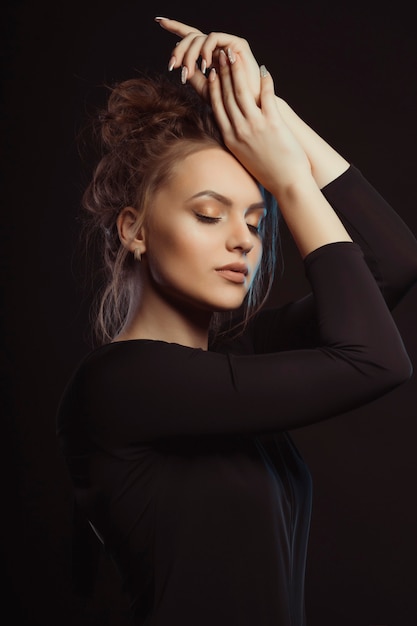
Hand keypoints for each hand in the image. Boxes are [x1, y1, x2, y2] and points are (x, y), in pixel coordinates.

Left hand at [155, 17, 261, 103]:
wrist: (247, 107)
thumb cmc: (228, 102)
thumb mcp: (204, 89)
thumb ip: (192, 75)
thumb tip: (179, 64)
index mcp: (208, 55)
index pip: (189, 37)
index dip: (175, 27)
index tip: (159, 21)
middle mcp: (217, 47)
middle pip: (192, 37)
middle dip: (179, 50)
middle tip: (173, 66)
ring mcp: (227, 44)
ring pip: (200, 38)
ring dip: (190, 53)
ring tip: (189, 71)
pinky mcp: (237, 43)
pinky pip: (214, 38)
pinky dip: (205, 50)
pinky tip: (204, 64)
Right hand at [207, 51, 310, 197]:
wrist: (287, 183)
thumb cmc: (268, 172)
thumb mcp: (244, 156)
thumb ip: (236, 139)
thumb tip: (233, 125)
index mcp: (230, 138)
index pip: (216, 107)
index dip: (213, 87)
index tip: (212, 73)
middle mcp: (239, 131)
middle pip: (227, 95)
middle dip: (223, 72)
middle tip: (221, 55)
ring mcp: (255, 127)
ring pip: (241, 92)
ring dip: (238, 71)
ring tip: (236, 56)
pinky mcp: (272, 123)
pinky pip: (266, 97)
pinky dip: (264, 82)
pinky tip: (264, 71)